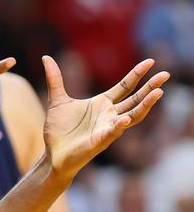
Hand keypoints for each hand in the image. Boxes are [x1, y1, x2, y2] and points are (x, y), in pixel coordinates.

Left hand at [42, 56, 168, 180]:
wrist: (52, 153)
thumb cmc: (59, 129)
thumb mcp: (57, 99)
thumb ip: (54, 79)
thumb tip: (46, 57)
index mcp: (102, 104)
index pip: (124, 87)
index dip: (137, 74)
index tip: (150, 62)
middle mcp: (109, 115)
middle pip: (135, 99)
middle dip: (150, 87)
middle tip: (166, 74)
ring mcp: (107, 129)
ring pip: (132, 116)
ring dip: (145, 105)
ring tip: (158, 92)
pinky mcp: (100, 141)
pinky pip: (113, 133)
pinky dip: (119, 126)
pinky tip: (125, 119)